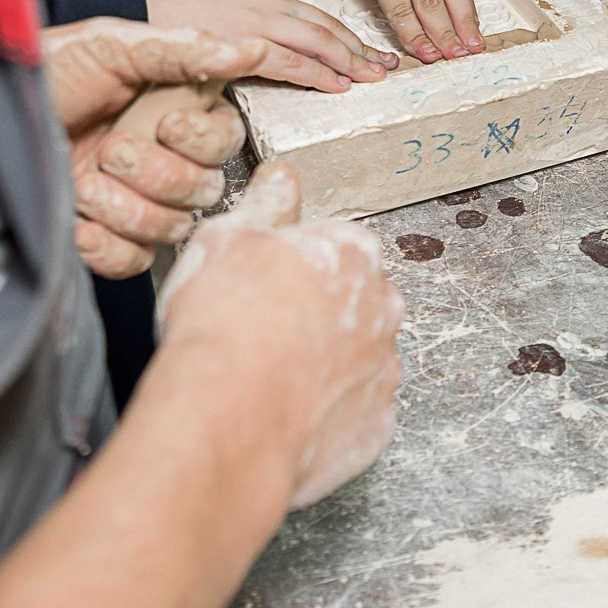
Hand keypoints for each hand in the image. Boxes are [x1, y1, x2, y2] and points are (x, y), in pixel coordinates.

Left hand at [42, 19, 265, 278]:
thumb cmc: (47, 71)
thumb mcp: (113, 46)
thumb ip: (183, 49)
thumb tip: (248, 49)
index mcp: (176, 115)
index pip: (227, 143)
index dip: (202, 141)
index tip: (166, 123)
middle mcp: (163, 160)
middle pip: (205, 190)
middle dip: (156, 173)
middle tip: (110, 150)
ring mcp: (135, 202)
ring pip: (171, 227)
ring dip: (126, 207)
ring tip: (86, 182)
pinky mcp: (105, 238)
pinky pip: (132, 261)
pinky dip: (106, 245)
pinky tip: (78, 220)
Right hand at [145, 0, 394, 93]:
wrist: (139, 12)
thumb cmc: (177, 17)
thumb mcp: (229, 12)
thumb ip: (260, 28)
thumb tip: (284, 54)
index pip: (320, 17)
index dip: (351, 37)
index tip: (371, 53)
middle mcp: (267, 2)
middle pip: (327, 28)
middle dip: (360, 49)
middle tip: (385, 67)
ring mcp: (255, 20)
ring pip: (315, 41)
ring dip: (348, 61)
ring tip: (370, 78)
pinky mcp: (239, 41)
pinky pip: (288, 60)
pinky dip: (316, 73)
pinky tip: (335, 84)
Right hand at [157, 161, 403, 508]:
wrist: (226, 419)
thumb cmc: (225, 328)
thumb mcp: (226, 237)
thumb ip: (264, 204)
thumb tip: (279, 180)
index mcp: (353, 253)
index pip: (334, 247)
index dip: (293, 267)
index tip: (265, 284)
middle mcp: (382, 309)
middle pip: (353, 302)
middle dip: (315, 314)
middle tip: (262, 332)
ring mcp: (383, 371)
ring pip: (355, 359)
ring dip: (323, 364)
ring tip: (268, 377)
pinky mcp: (374, 428)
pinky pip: (352, 413)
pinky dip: (325, 414)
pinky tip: (284, 412)